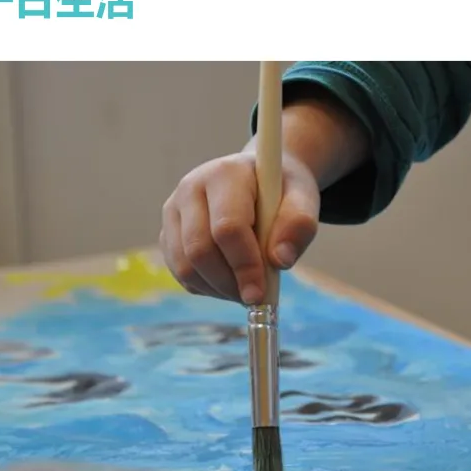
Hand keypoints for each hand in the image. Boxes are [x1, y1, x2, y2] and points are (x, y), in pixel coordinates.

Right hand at [160, 151, 320, 303]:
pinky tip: (231, 279)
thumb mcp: (303, 198)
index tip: (261, 293)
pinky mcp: (167, 233)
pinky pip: (181, 274)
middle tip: (256, 297)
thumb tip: (280, 260)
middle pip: (199, 250)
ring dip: (218, 289)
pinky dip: (207, 287)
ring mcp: (173, 211)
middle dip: (229, 283)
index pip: (227, 228)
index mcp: (225, 174)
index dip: (244, 265)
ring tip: (246, 286)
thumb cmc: (282, 190)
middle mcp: (190, 188)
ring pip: (185, 267)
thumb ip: (299, 224)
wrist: (259, 180)